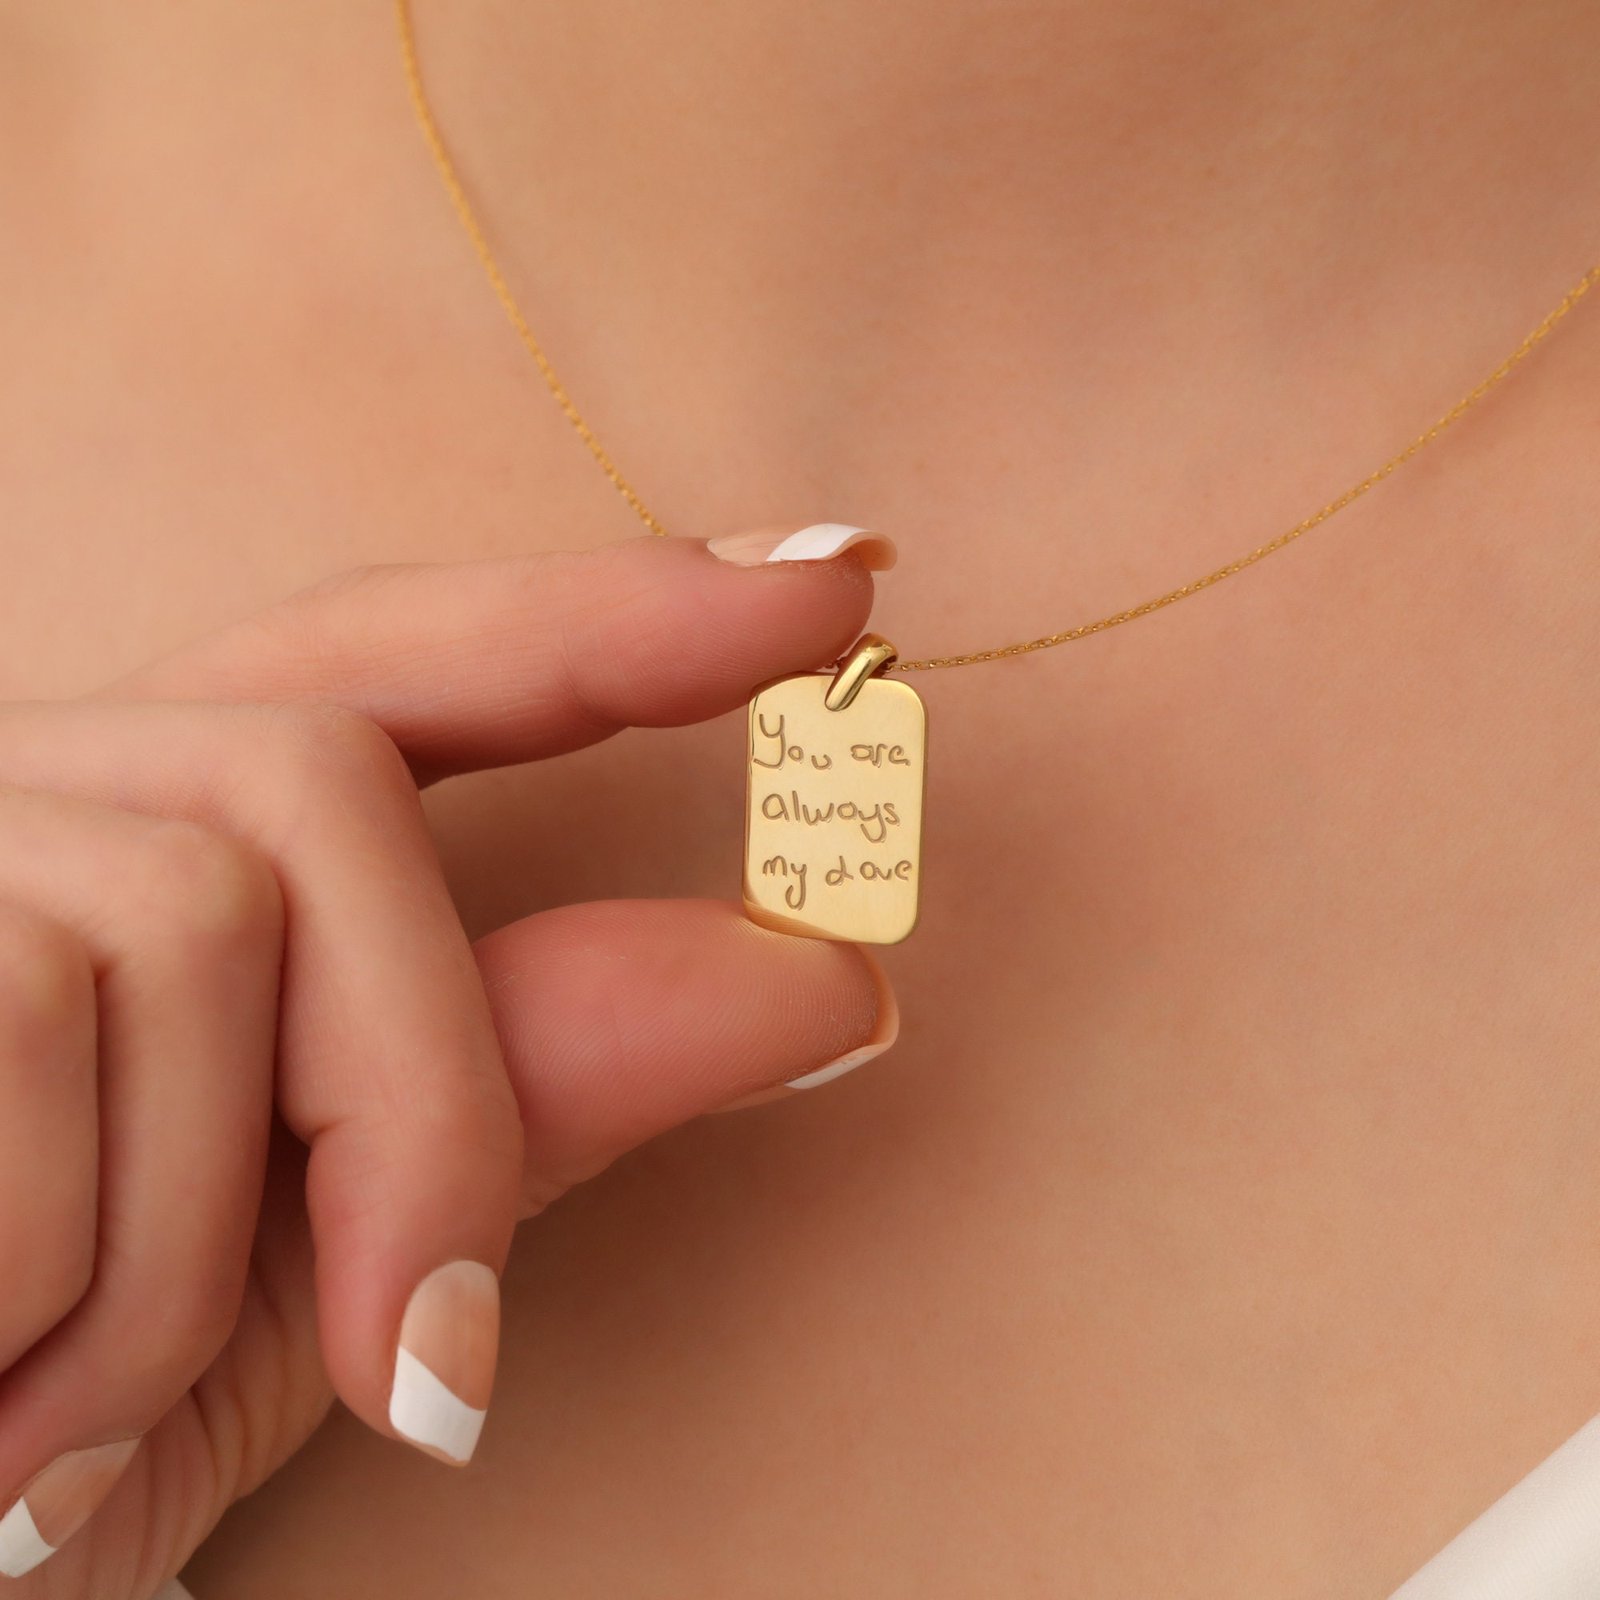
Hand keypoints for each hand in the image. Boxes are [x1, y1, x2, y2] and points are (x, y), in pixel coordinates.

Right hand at [0, 529, 899, 1596]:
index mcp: (151, 847)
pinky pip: (35, 1016)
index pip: (400, 664)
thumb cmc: (34, 1430)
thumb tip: (819, 978)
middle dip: (425, 1088)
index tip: (832, 578)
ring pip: (196, 919)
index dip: (611, 614)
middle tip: (437, 1375)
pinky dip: (69, 1277)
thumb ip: (525, 1088)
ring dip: (202, 1251)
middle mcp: (25, 791)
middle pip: (322, 784)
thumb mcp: (308, 1262)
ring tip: (72, 1436)